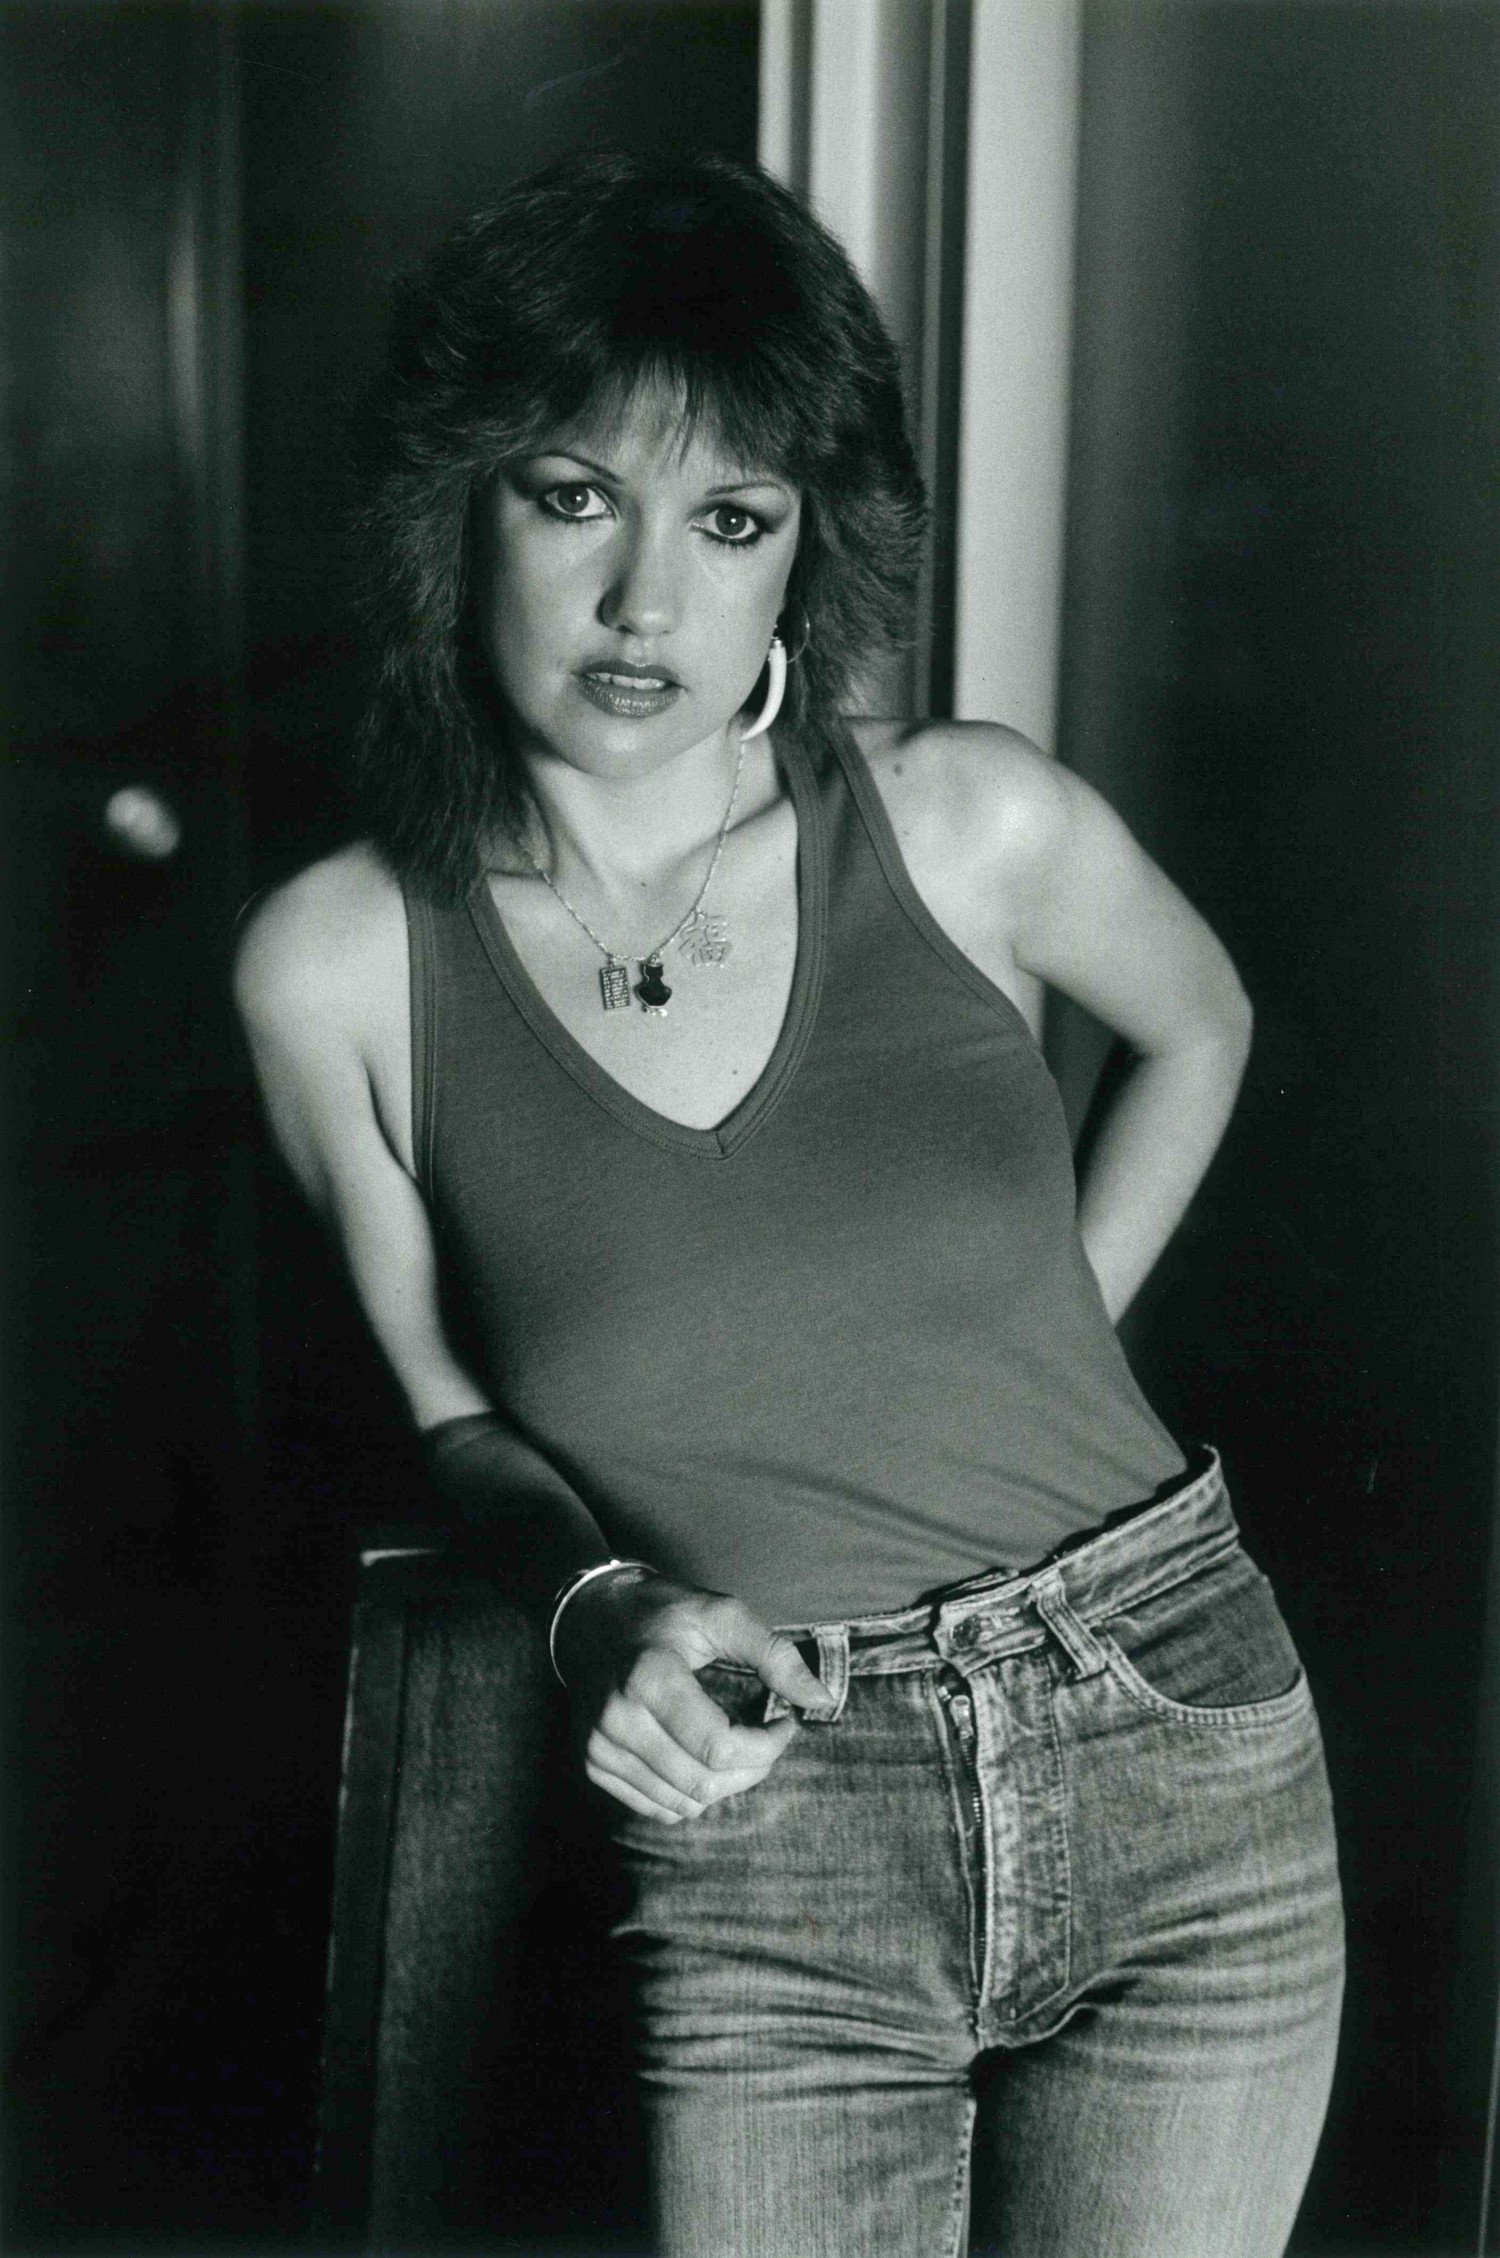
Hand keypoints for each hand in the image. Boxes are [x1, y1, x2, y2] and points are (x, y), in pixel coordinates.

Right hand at [553, 1570, 829, 1824]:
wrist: (589, 1618)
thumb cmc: (662, 1613)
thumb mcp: (721, 1614)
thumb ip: (775, 1655)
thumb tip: (821, 1700)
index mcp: (649, 1678)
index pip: (719, 1748)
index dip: (767, 1746)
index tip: (785, 1722)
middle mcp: (617, 1720)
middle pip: (704, 1784)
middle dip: (752, 1769)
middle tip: (766, 1738)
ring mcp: (599, 1747)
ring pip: (684, 1804)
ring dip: (724, 1784)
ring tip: (733, 1743)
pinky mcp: (592, 1764)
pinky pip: (657, 1808)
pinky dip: (690, 1793)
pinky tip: (698, 1755)